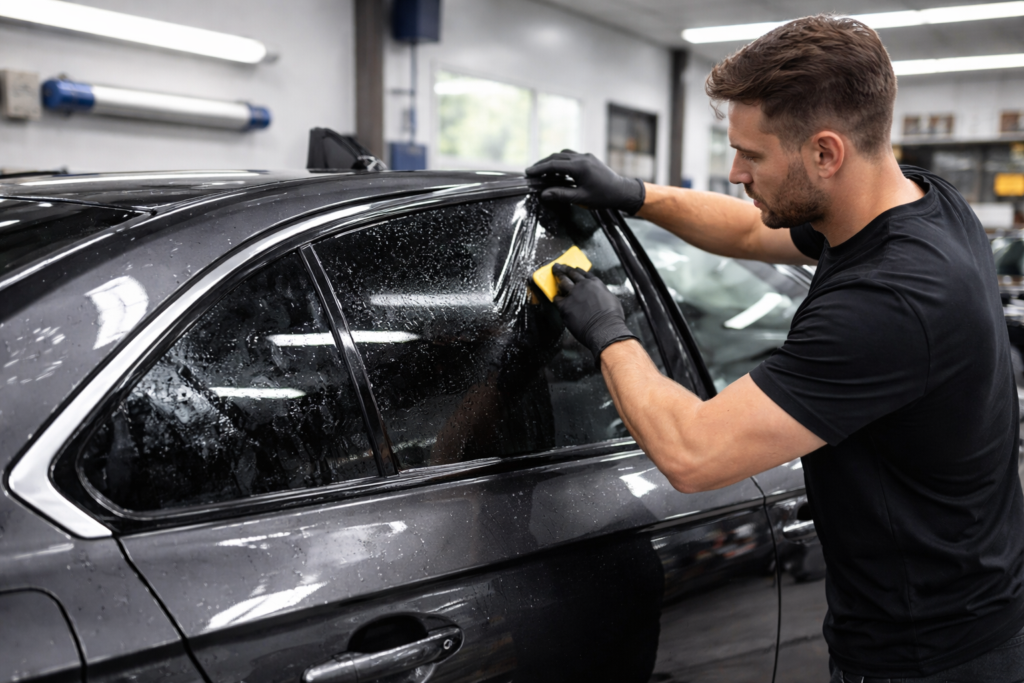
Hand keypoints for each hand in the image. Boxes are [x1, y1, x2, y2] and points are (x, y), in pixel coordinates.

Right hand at [526, 150, 645, 214]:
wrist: (622, 191)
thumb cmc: (603, 197)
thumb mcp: (580, 198)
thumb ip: (561, 195)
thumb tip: (544, 194)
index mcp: (579, 167)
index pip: (554, 165)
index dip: (539, 168)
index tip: (528, 172)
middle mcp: (582, 158)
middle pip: (557, 157)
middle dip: (543, 163)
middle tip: (532, 171)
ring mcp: (586, 156)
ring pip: (564, 154)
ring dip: (552, 161)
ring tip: (543, 171)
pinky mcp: (589, 158)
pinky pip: (572, 156)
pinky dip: (562, 161)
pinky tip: (558, 169)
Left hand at [553, 264, 637, 359]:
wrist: (604, 328)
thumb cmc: (611, 318)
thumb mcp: (612, 299)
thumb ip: (602, 294)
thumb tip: (599, 295)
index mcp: (595, 284)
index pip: (584, 274)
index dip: (577, 271)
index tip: (574, 268)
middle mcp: (583, 286)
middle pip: (571, 274)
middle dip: (564, 269)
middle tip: (559, 266)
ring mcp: (573, 295)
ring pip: (562, 282)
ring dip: (558, 276)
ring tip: (554, 273)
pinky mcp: (565, 306)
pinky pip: (557, 299)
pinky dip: (556, 298)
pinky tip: (555, 297)